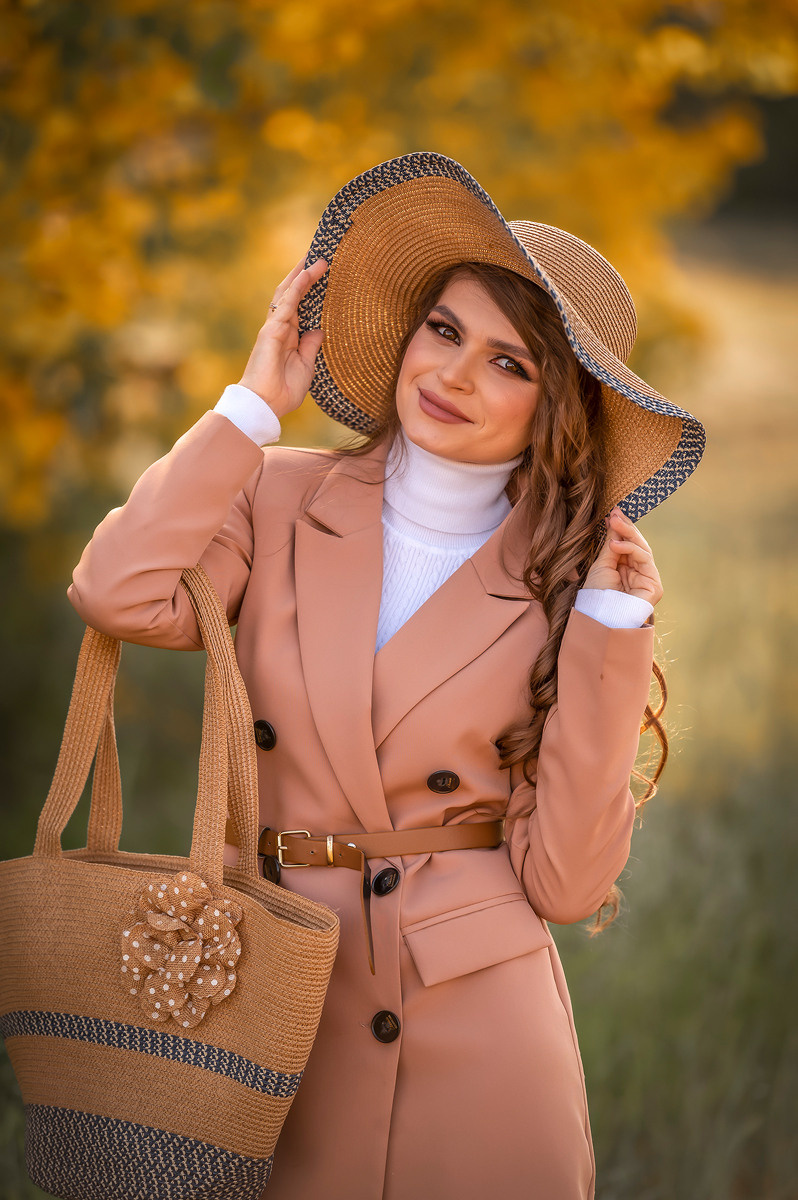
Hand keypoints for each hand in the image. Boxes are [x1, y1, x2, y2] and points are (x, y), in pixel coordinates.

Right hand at [237, 255, 327, 419]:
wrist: (265, 405)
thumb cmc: (283, 391)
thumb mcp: (306, 367)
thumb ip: (311, 347)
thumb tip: (319, 330)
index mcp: (288, 337)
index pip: (300, 307)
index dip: (309, 290)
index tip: (322, 275)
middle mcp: (280, 328)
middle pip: (293, 295)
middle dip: (305, 276)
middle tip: (320, 257)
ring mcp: (274, 327)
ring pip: (289, 294)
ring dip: (303, 275)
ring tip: (318, 258)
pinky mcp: (271, 330)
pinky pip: (286, 304)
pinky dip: (297, 287)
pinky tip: (307, 273)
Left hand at [583, 507, 662, 604]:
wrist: (598, 617)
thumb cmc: (597, 595)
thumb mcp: (602, 565)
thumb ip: (612, 544)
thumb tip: (615, 521)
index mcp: (627, 570)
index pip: (629, 545)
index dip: (622, 529)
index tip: (613, 513)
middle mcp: (639, 574)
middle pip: (637, 545)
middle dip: (626, 527)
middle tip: (616, 513)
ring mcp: (648, 579)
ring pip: (643, 549)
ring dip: (628, 533)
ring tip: (614, 522)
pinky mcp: (654, 585)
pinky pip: (645, 560)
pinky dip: (631, 549)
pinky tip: (615, 544)